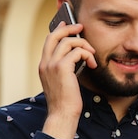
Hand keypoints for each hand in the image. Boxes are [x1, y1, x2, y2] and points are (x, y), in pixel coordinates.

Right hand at [39, 18, 95, 138]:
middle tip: (82, 27)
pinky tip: (93, 64)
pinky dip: (88, 55)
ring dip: (84, 44)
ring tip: (92, 54)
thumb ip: (67, 68)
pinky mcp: (62, 68)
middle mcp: (45, 63)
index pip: (49, 41)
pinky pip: (77, 52)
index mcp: (44, 65)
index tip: (68, 24)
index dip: (59, 30)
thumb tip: (79, 57)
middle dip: (70, 28)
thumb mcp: (64, 81)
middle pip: (55, 35)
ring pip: (68, 41)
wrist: (62, 114)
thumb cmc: (66, 101)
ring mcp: (52, 65)